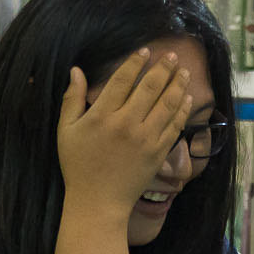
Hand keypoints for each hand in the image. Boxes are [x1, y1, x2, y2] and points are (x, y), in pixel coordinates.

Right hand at [55, 49, 191, 216]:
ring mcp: (146, 139)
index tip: (146, 51)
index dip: (136, 62)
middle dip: (164, 68)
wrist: (98, 202)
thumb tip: (75, 70)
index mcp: (103, 116)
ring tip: (185, 72)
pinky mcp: (158, 152)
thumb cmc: (79, 166)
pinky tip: (187, 99)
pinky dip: (183, 110)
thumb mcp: (66, 131)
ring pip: (168, 104)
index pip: (123, 79)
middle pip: (151, 87)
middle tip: (173, 56)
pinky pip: (175, 126)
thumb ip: (71, 99)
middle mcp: (127, 124)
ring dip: (178, 85)